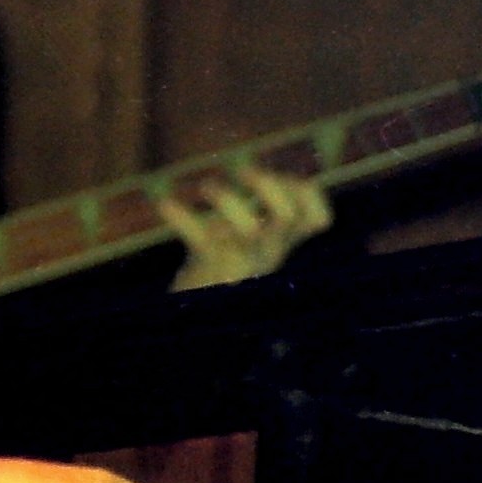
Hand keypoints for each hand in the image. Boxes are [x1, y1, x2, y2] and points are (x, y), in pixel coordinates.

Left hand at [159, 166, 330, 290]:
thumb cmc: (220, 265)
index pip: (317, 218)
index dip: (304, 191)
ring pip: (248, 229)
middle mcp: (267, 251)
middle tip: (242, 171)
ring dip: (227, 199)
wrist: (193, 311)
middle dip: (268, 183)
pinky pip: (199, 237)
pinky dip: (181, 217)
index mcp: (280, 243)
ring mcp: (240, 259)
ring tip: (207, 186)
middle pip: (288, 215)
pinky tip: (165, 204)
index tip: (277, 176)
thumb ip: (257, 211)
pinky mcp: (207, 265)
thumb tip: (257, 172)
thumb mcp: (247, 237)